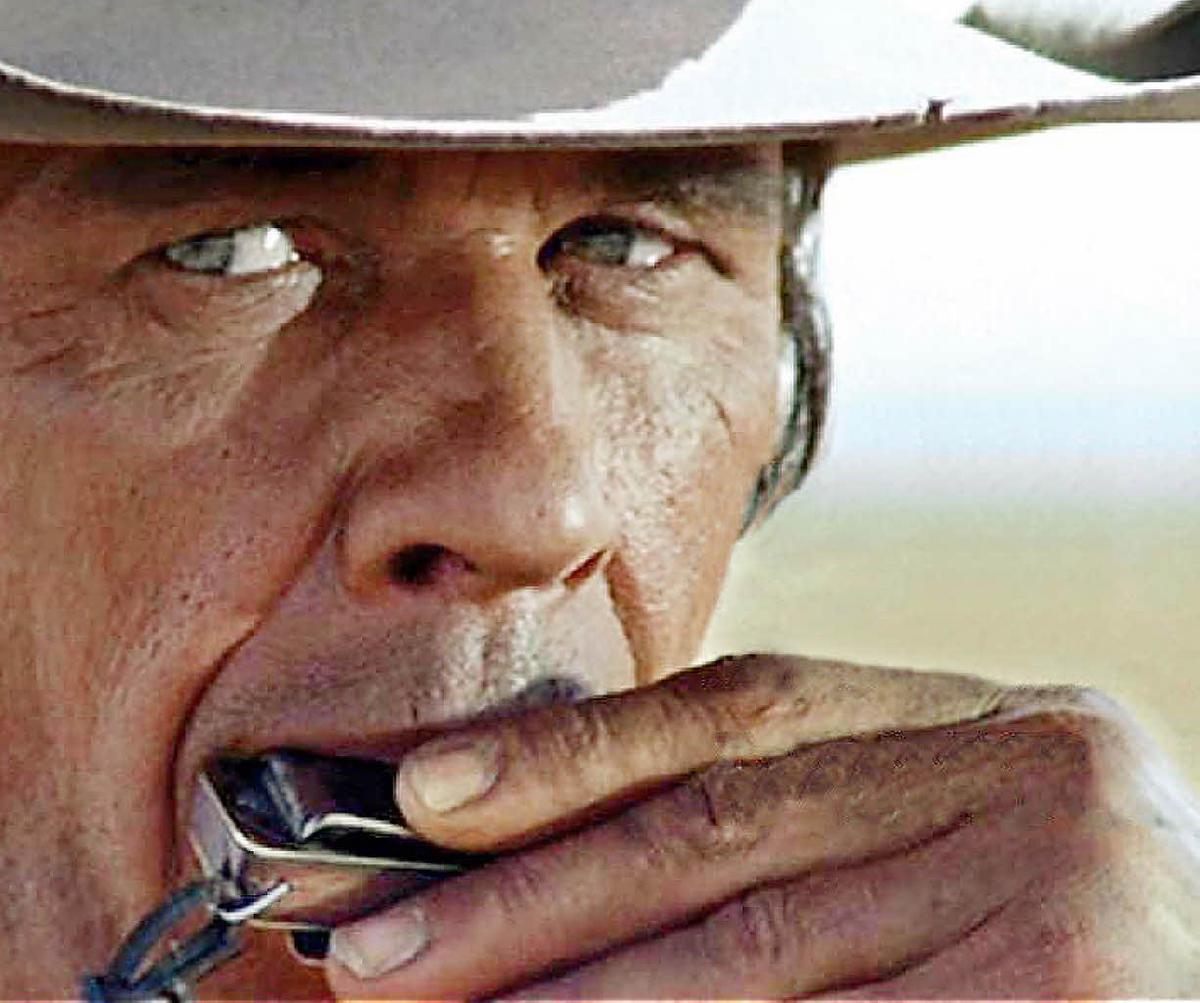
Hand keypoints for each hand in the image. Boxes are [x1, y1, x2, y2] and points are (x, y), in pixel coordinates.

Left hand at [324, 656, 1199, 998]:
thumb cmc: (1040, 924)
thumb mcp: (922, 841)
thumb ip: (780, 828)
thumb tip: (551, 849)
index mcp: (976, 719)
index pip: (737, 714)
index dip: (567, 752)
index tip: (425, 795)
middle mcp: (1023, 776)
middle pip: (722, 829)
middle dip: (532, 892)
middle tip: (385, 944)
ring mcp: (1057, 892)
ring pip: (753, 948)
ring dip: (577, 993)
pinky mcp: (1072, 1000)